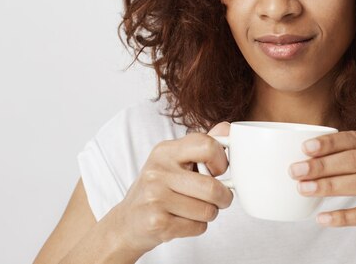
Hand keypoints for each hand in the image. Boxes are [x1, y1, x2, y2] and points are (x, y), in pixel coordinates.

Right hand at [107, 122, 233, 255]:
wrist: (128, 221)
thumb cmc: (159, 189)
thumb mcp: (175, 161)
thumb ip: (202, 145)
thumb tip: (227, 128)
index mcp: (165, 151)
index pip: (207, 146)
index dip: (222, 161)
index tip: (218, 171)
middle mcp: (158, 171)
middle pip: (212, 187)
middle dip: (223, 198)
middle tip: (217, 199)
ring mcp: (155, 197)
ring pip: (208, 210)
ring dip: (209, 214)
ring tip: (193, 209)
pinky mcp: (157, 222)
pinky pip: (198, 227)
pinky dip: (197, 227)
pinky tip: (182, 220)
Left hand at [289, 130, 355, 242]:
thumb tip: (322, 154)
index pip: (355, 139)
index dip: (328, 143)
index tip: (305, 148)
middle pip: (354, 160)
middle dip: (321, 165)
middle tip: (295, 170)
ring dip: (327, 187)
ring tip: (303, 189)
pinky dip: (344, 216)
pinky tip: (324, 218)